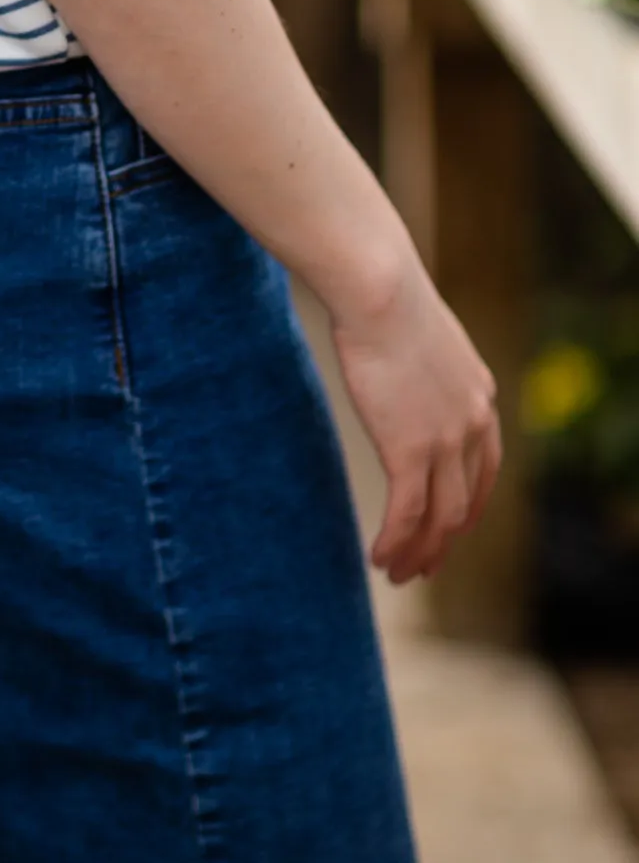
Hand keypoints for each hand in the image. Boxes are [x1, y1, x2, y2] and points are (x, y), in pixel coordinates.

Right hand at [329, 252, 502, 584]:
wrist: (379, 289)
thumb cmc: (384, 294)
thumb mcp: (421, 334)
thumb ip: (422, 364)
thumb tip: (397, 361)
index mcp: (480, 396)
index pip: (484, 469)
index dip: (467, 505)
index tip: (450, 528)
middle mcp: (473, 424)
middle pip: (464, 502)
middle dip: (444, 541)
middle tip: (424, 566)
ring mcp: (445, 441)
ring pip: (439, 518)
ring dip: (418, 553)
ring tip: (397, 573)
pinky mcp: (410, 449)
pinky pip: (406, 513)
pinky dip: (395, 542)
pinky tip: (378, 557)